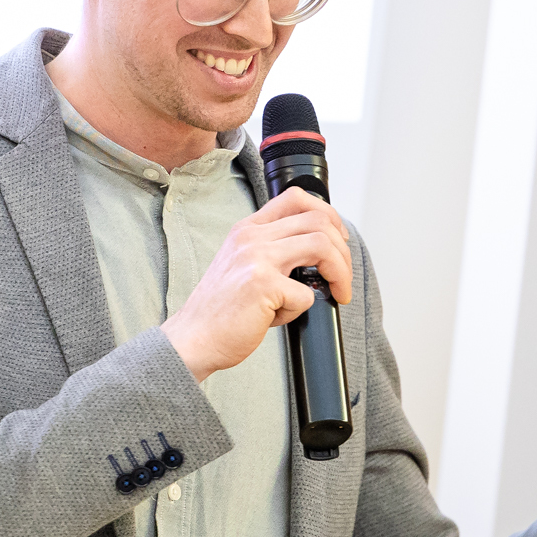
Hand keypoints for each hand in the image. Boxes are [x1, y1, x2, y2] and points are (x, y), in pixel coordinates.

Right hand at [161, 188, 351, 380]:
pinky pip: (306, 294)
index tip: (338, 239)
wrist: (193, 338)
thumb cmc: (220, 310)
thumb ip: (272, 251)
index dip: (328, 215)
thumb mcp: (241, 264)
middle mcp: (251, 237)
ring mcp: (256, 258)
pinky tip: (278, 317)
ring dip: (340, 273)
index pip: (296, 198)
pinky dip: (300, 310)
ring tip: (337, 293)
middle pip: (318, 221)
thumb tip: (318, 254)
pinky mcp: (262, 285)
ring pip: (322, 247)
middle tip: (342, 278)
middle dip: (343, 252)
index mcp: (247, 229)